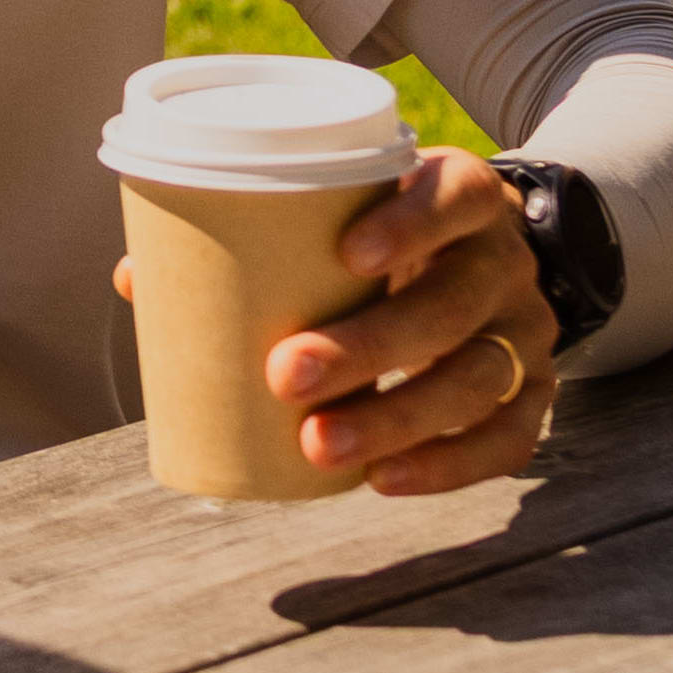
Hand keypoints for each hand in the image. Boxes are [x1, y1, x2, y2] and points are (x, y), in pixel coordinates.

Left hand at [274, 151, 559, 492]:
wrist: (482, 263)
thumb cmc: (383, 236)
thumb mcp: (345, 213)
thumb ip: (254, 234)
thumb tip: (139, 278)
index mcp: (463, 196)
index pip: (456, 194)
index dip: (410, 222)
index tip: (344, 254)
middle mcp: (504, 262)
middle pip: (456, 302)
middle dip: (372, 344)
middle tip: (287, 374)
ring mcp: (526, 332)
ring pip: (478, 377)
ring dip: (397, 417)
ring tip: (318, 444)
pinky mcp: (533, 396)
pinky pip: (508, 440)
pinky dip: (447, 466)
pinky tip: (384, 479)